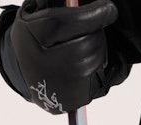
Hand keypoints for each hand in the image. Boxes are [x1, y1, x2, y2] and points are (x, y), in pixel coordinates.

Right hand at [10, 0, 118, 114]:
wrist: (32, 75)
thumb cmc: (37, 36)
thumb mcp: (35, 14)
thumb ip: (53, 4)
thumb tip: (76, 2)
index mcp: (30, 35)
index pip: (64, 22)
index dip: (91, 15)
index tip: (109, 8)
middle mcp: (40, 63)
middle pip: (84, 43)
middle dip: (97, 31)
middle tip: (100, 21)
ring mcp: (56, 85)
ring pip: (92, 60)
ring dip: (99, 46)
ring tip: (90, 38)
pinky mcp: (71, 99)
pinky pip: (95, 76)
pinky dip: (97, 63)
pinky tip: (88, 57)